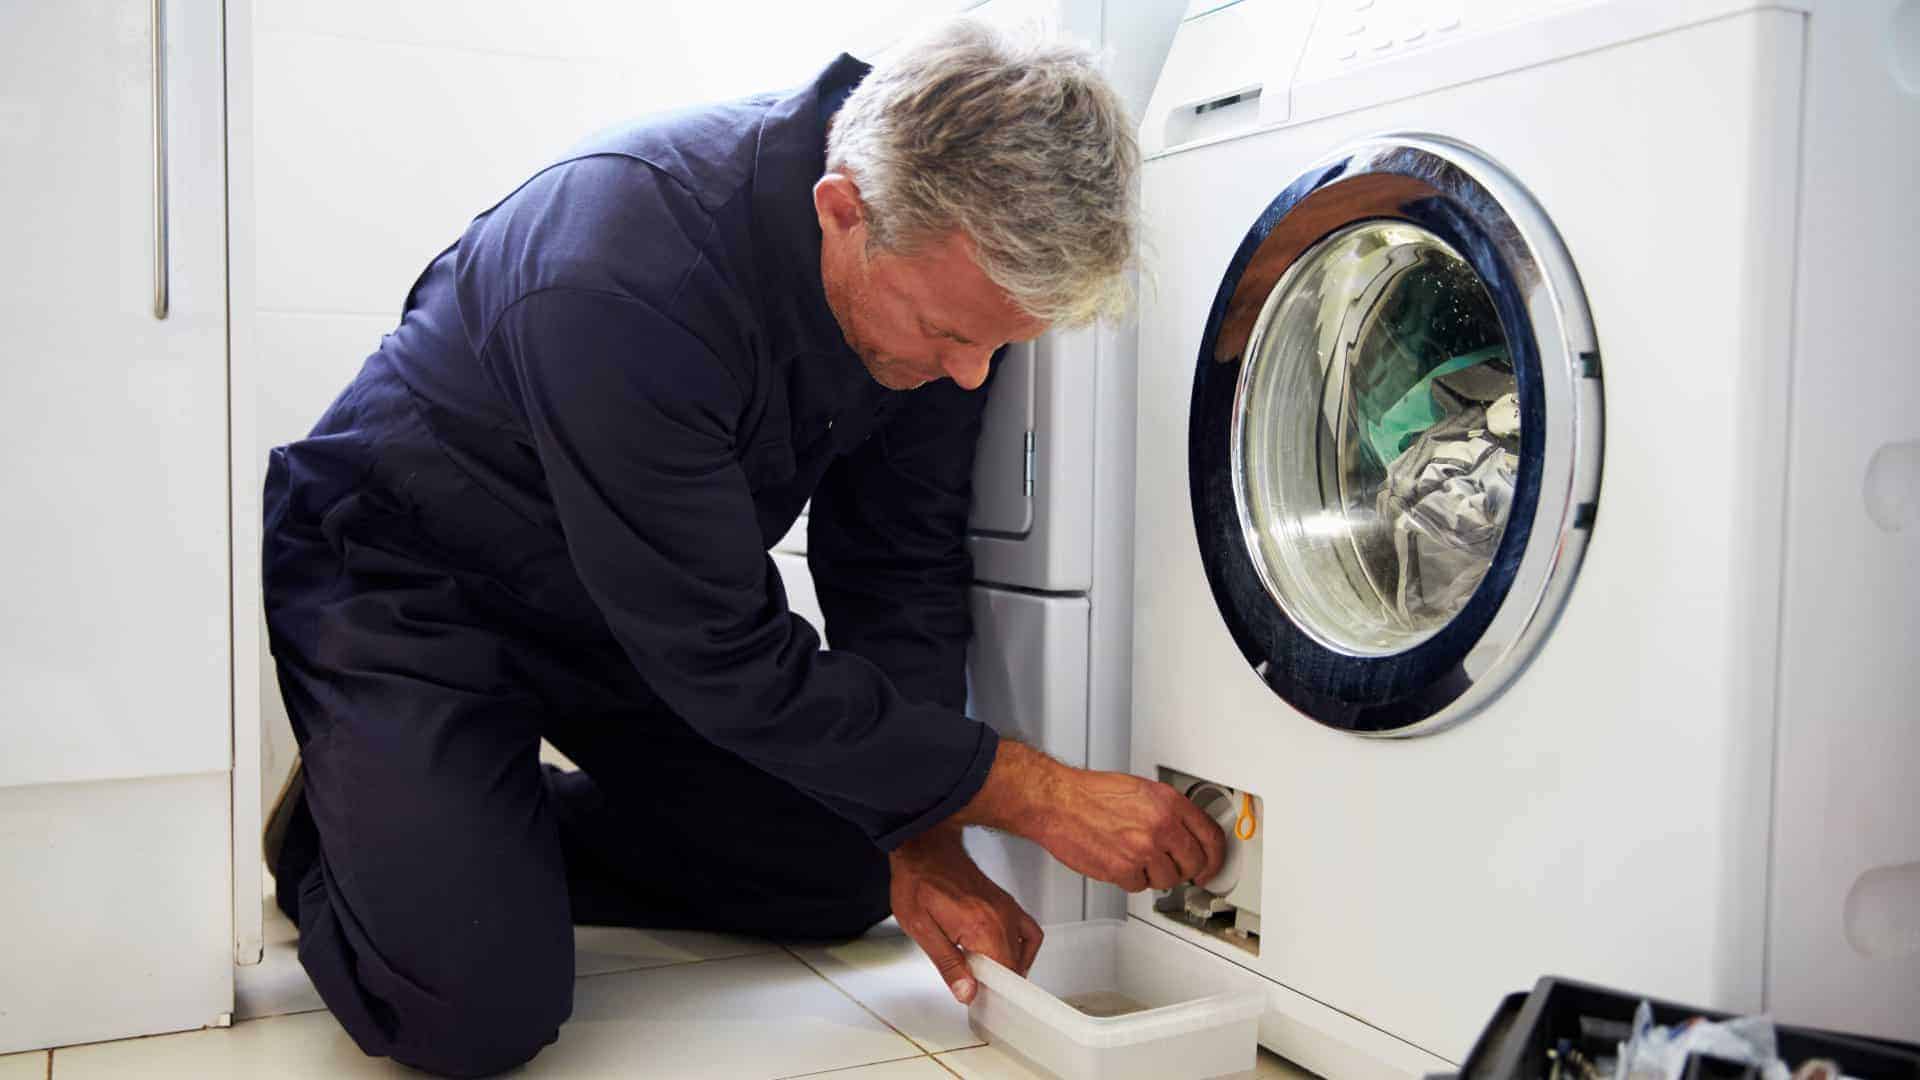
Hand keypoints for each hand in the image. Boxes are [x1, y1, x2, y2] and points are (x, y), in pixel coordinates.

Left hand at [888, 823, 1043, 1004]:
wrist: (924, 847)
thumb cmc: (918, 881)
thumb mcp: (921, 929)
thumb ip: (948, 964)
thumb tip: (967, 992)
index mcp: (981, 927)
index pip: (1004, 974)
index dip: (992, 993)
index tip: (977, 998)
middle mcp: (1000, 917)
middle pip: (1014, 967)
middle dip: (997, 984)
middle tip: (974, 988)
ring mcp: (1007, 909)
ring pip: (1022, 952)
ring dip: (1008, 968)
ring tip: (986, 975)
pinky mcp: (1006, 903)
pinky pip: (1029, 931)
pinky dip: (1025, 949)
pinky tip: (1008, 955)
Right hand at [1033, 768, 1225, 892]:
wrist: (1059, 803)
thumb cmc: (1092, 793)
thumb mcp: (1141, 790)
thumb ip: (1168, 811)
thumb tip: (1186, 831)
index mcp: (1169, 803)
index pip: (1211, 836)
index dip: (1216, 857)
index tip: (1211, 865)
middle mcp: (1161, 826)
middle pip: (1194, 864)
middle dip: (1185, 869)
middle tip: (1173, 866)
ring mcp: (1143, 850)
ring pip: (1168, 880)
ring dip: (1155, 875)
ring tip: (1137, 858)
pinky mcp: (1124, 870)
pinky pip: (1140, 886)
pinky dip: (1131, 879)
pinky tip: (1121, 861)